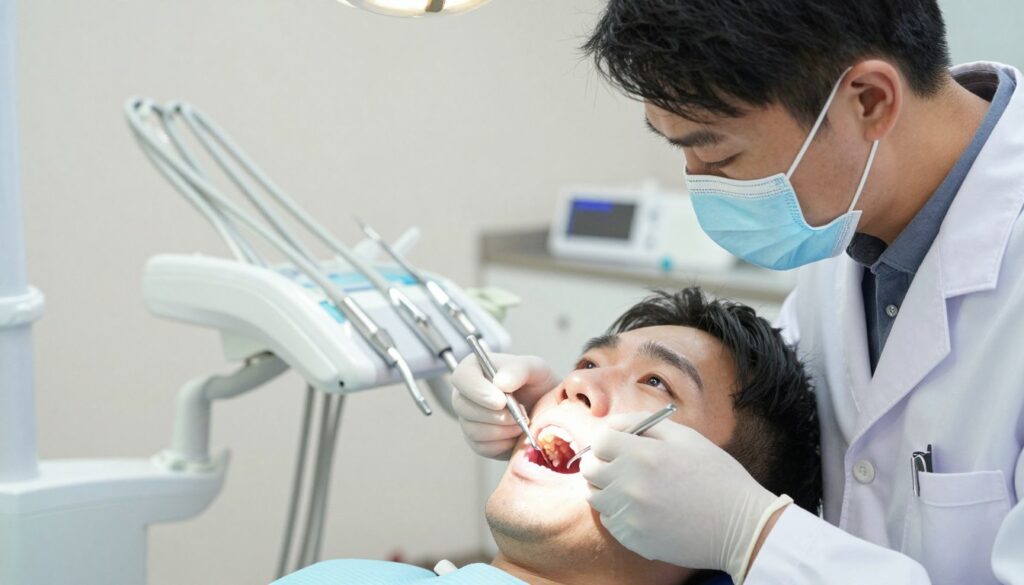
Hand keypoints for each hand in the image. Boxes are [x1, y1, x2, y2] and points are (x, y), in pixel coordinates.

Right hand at [450, 353, 559, 458]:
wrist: (546, 408)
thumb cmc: (536, 383)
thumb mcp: (535, 368)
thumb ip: (518, 370)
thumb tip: (500, 382)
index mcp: (474, 369)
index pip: (462, 377)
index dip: (478, 391)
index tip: (501, 401)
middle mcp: (465, 395)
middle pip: (463, 407)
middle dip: (496, 415)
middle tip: (522, 413)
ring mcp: (468, 420)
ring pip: (473, 430)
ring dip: (503, 429)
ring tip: (521, 421)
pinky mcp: (477, 442)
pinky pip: (483, 447)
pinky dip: (504, 443)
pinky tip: (516, 433)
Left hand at [582, 412, 791, 583]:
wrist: (741, 525)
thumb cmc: (716, 475)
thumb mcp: (685, 437)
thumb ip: (643, 424)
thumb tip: (612, 423)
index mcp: (642, 455)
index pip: (599, 440)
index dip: (608, 439)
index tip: (618, 444)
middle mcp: (630, 486)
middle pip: (589, 469)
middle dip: (601, 462)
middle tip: (622, 464)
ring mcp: (630, 516)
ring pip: (595, 496)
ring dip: (606, 487)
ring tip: (633, 486)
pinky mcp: (633, 540)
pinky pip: (609, 521)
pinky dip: (619, 513)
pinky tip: (643, 509)